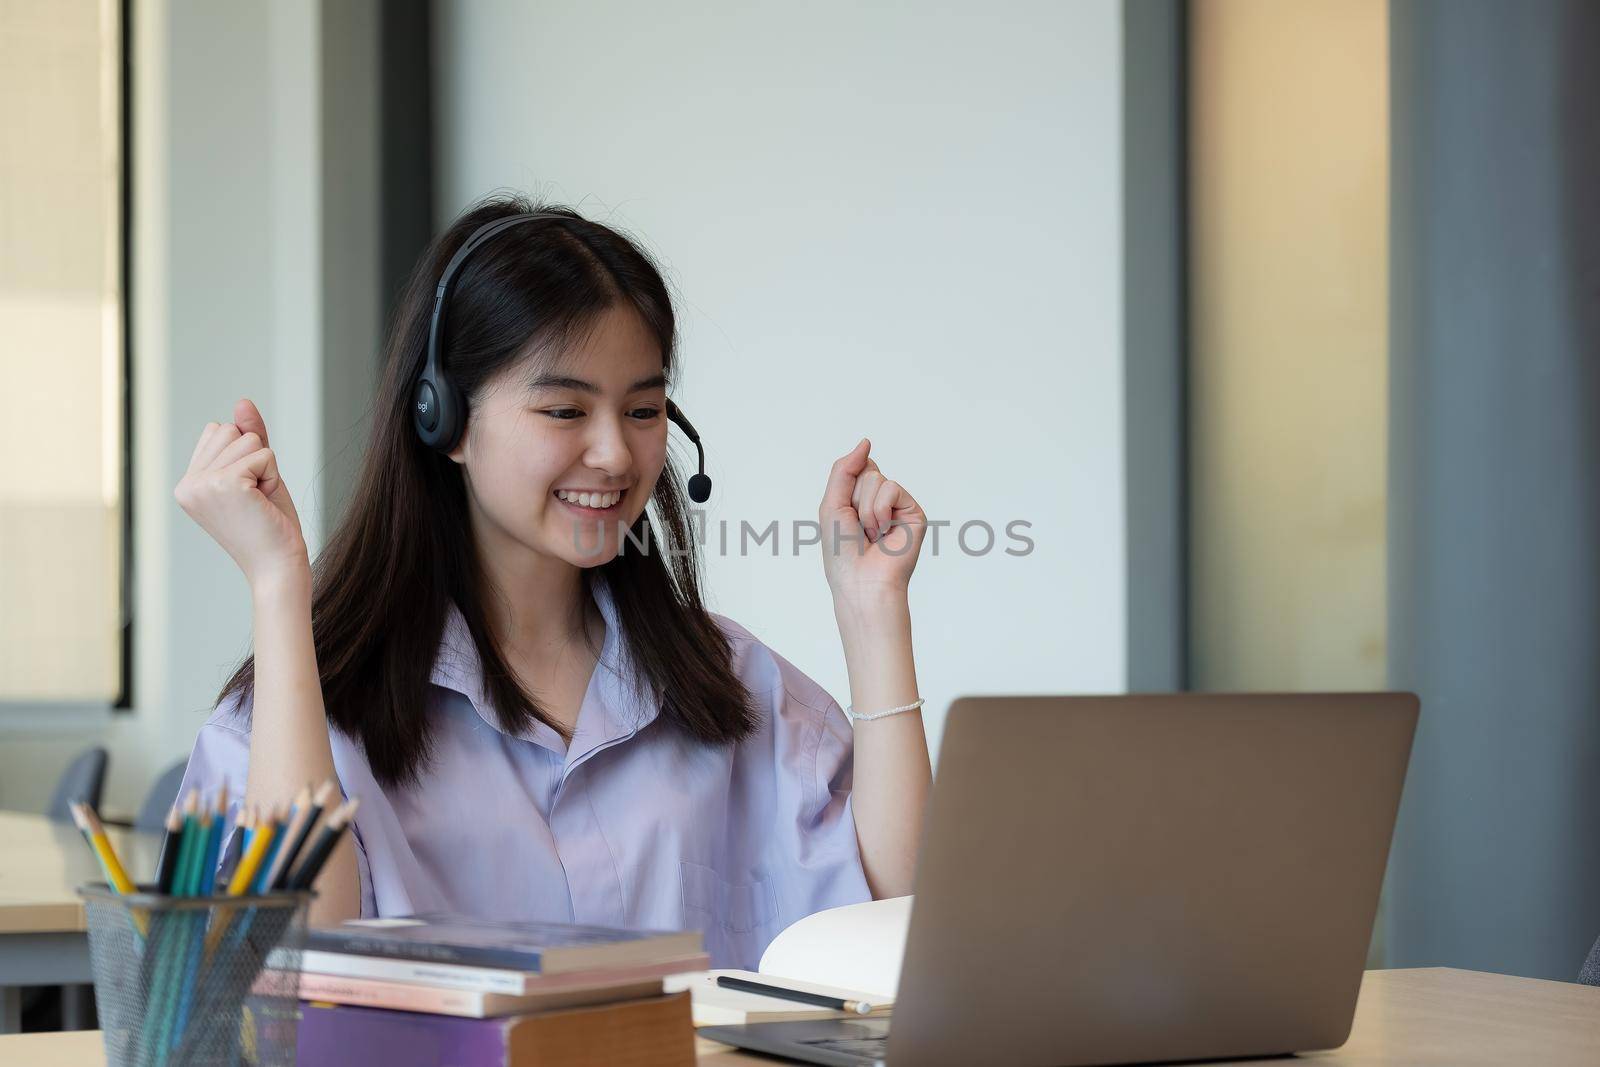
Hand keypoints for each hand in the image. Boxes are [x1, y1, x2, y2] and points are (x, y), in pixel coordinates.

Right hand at [174, 398, 308, 589]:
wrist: (279, 565)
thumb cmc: (271, 525)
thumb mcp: (258, 473)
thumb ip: (249, 437)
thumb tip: (242, 402)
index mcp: (188, 483)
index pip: (218, 431)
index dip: (245, 456)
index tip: (248, 493)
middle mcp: (187, 484)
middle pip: (230, 429)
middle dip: (256, 459)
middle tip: (257, 498)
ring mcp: (201, 484)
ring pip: (248, 439)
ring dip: (266, 469)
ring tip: (260, 501)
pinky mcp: (224, 484)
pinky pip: (263, 454)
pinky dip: (273, 476)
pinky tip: (264, 503)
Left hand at [818, 438, 926, 604]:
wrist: (861, 581)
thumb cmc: (842, 552)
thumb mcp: (831, 503)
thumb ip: (845, 469)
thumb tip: (865, 442)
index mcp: (861, 499)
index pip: (856, 469)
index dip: (845, 489)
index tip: (844, 515)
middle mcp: (881, 501)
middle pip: (867, 471)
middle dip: (854, 500)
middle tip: (859, 529)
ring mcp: (898, 507)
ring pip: (877, 479)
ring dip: (866, 509)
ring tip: (871, 534)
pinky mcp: (914, 513)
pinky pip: (892, 488)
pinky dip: (880, 510)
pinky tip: (884, 532)